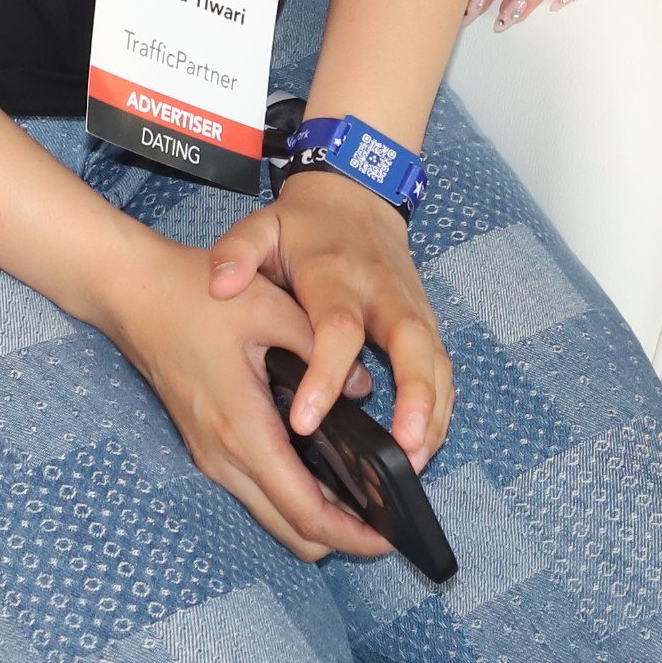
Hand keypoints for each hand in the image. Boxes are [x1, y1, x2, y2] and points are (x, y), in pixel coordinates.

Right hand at [85, 226, 383, 563]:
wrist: (133, 295)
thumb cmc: (196, 297)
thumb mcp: (270, 307)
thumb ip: (323, 349)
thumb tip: (365, 388)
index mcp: (243, 429)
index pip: (304, 510)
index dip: (353, 534)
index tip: (392, 538)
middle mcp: (224, 457)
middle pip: (292, 531)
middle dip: (343, 537)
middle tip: (391, 523)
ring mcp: (211, 457)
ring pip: (274, 517)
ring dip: (319, 518)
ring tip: (368, 499)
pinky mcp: (208, 447)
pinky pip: (258, 493)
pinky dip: (295, 497)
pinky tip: (327, 472)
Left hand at [211, 172, 454, 463]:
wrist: (354, 198)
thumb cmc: (302, 226)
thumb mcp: (262, 226)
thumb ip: (238, 251)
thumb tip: (219, 284)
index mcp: (336, 275)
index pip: (337, 328)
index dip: (326, 373)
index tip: (306, 421)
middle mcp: (383, 293)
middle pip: (410, 344)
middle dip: (413, 396)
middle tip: (403, 449)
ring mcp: (412, 308)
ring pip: (435, 361)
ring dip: (433, 412)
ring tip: (415, 464)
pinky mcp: (426, 322)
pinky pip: (441, 368)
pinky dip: (440, 408)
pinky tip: (424, 447)